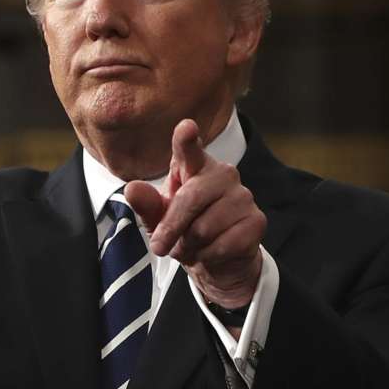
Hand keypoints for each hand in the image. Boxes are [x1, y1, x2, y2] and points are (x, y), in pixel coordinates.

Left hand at [125, 119, 265, 309]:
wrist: (218, 260)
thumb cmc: (185, 230)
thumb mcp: (159, 219)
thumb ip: (147, 205)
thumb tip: (132, 189)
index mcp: (195, 167)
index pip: (189, 150)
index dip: (187, 140)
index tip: (186, 127)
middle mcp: (223, 174)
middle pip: (190, 199)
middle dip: (170, 228)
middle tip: (159, 247)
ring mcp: (243, 197)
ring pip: (204, 228)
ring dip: (191, 246)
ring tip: (193, 245)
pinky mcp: (256, 221)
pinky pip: (222, 245)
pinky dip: (208, 256)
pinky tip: (212, 252)